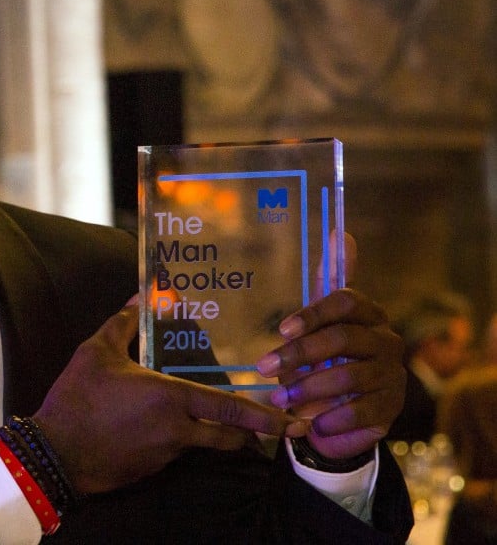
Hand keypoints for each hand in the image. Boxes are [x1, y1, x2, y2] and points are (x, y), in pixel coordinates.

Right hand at [33, 297, 307, 494]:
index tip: (291, 421)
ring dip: (213, 436)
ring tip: (215, 422)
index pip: (230, 409)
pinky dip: (180, 442)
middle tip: (269, 425)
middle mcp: (177, 430)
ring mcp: (165, 454)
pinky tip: (163, 430)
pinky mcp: (150, 470)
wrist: (55, 453)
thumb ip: (123, 324)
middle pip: (228, 436)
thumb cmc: (78, 397)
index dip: (264, 417)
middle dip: (250, 433)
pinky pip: (176, 453)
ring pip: (203, 446)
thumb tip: (140, 298)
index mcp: (170, 398)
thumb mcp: (96, 351)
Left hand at [256, 288, 405, 459]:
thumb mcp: (318, 322)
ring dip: (309, 388)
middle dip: (299, 354)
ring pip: (349, 376)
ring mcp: (392, 373)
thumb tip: (342, 233)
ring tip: (280, 397)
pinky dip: (331, 417)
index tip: (280, 330)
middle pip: (343, 338)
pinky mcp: (392, 406)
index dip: (313, 314)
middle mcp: (386, 340)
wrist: (339, 410)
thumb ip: (328, 282)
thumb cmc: (323, 358)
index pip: (346, 301)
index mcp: (368, 314)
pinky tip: (311, 422)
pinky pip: (361, 410)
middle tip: (264, 367)